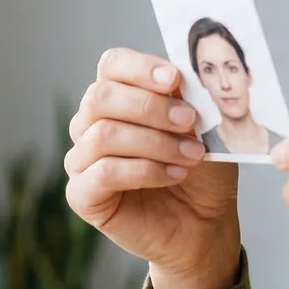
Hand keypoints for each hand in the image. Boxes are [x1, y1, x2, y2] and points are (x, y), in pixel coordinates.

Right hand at [66, 48, 241, 288]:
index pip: (112, 65)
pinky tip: (173, 175)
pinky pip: (103, 173)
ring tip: (191, 155)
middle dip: (151, 107)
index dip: (141, 68)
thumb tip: (183, 76)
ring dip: (154, 142)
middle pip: (102, 96)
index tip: (175, 80)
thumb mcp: (206, 129)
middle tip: (190, 121)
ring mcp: (82, 160)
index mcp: (118, 97)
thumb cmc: (202, 171)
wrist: (205, 224)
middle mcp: (90, 124)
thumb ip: (191, 100)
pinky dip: (144, 171)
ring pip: (102, 135)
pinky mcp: (82, 195)